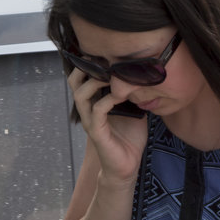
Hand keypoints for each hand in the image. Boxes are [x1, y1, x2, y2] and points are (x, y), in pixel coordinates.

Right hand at [67, 68, 147, 186]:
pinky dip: (108, 100)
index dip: (89, 63)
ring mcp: (90, 121)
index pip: (82, 78)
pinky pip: (97, 111)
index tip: (105, 53)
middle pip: (74, 82)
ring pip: (81, 95)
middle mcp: (88, 110)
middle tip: (104, 59)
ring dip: (95, 82)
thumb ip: (135, 94)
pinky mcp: (97, 132)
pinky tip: (119, 95)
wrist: (127, 167)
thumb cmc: (129, 139)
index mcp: (94, 102)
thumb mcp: (135, 111)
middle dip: (86, 67)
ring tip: (112, 75)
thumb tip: (145, 77)